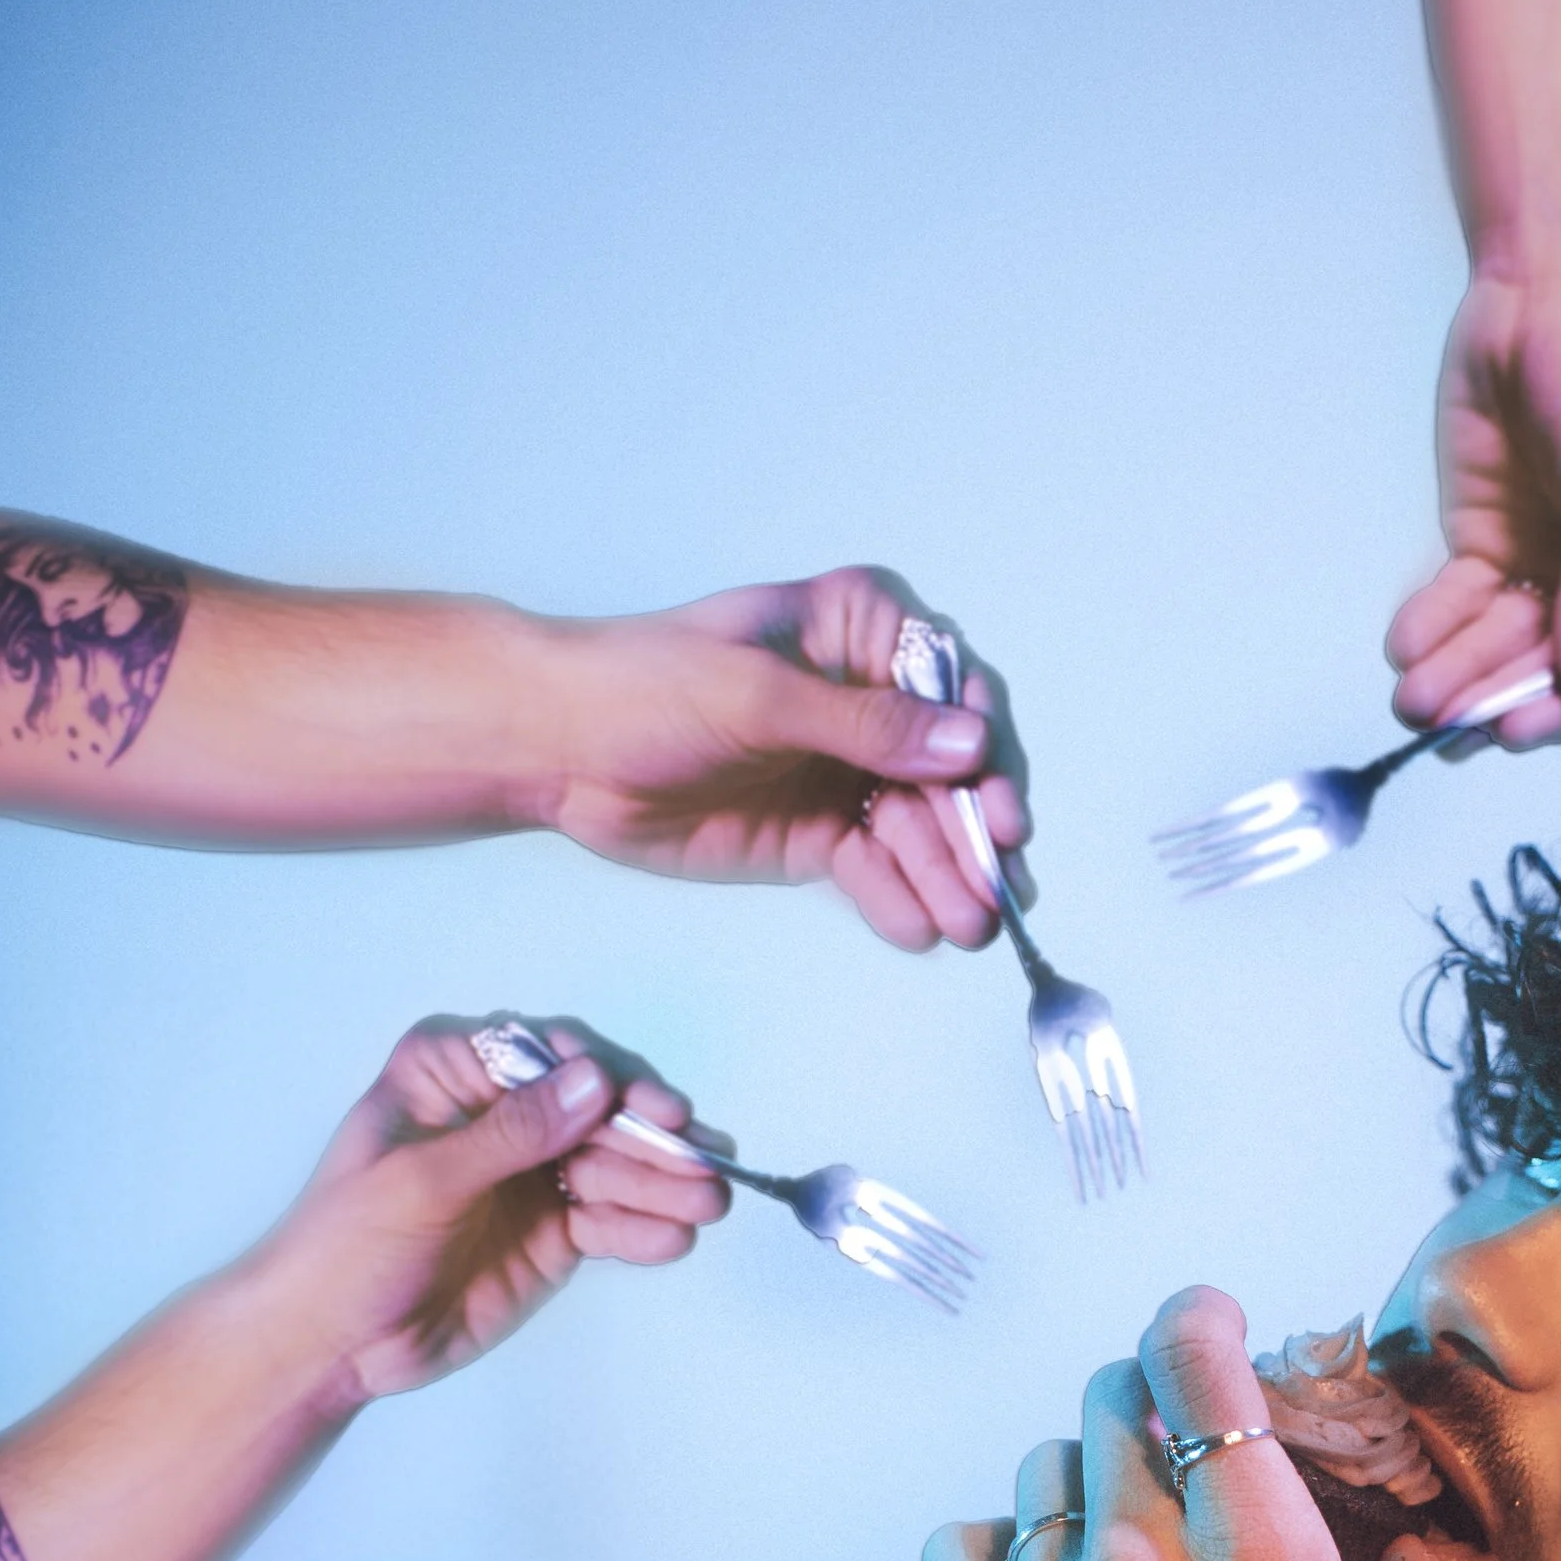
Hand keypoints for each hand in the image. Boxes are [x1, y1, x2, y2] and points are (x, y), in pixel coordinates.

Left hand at [252, 1015, 731, 1408]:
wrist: (331, 1343)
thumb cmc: (346, 1246)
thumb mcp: (423, 1181)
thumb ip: (512, 1133)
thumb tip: (596, 1082)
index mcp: (452, 1072)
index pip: (546, 1056)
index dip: (606, 1078)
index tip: (652, 1109)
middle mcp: (502, 1112)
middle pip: (597, 1108)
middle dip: (650, 1137)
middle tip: (702, 1163)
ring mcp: (532, 1173)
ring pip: (615, 1164)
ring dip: (664, 1183)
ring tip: (709, 1204)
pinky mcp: (554, 1232)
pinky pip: (611, 1220)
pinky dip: (644, 1229)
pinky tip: (674, 1238)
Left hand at [535, 565, 1028, 950]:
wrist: (559, 749)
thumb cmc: (645, 687)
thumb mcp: (759, 696)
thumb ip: (866, 725)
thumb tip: (968, 744)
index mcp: (857, 633)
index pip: (950, 692)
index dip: (983, 755)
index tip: (1001, 814)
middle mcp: (864, 701)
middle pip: (947, 771)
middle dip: (972, 832)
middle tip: (995, 890)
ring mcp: (846, 772)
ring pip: (920, 827)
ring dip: (947, 876)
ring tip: (967, 926)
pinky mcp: (819, 834)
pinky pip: (875, 868)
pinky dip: (899, 898)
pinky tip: (919, 927)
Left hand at [923, 1287, 1517, 1560]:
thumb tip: (1430, 1557)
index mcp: (1259, 1548)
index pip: (1194, 1353)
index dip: (1202, 1317)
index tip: (1214, 1327)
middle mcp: (1141, 1559)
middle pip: (1114, 1396)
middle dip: (1156, 1403)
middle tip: (1188, 1448)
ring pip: (1044, 1468)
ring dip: (1088, 1479)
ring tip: (1129, 1538)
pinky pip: (963, 1546)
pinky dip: (1001, 1547)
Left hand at [1387, 260, 1560, 745]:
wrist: (1550, 277)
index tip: (1528, 724)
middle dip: (1508, 696)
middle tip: (1454, 725)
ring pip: (1511, 646)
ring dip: (1462, 674)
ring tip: (1414, 702)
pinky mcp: (1499, 547)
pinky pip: (1467, 605)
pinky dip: (1436, 628)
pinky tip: (1408, 646)